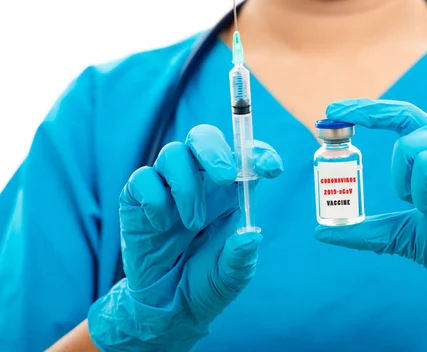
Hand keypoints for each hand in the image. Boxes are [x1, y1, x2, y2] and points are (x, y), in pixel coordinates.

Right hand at [88, 125, 282, 350]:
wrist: (167, 305)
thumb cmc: (206, 281)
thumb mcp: (232, 275)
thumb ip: (241, 257)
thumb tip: (250, 237)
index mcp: (230, 190)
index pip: (245, 156)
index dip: (259, 154)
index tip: (272, 170)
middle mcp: (200, 180)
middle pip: (203, 137)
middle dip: (215, 150)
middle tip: (225, 178)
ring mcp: (168, 186)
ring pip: (173, 153)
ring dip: (187, 187)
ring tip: (192, 224)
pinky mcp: (138, 198)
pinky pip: (143, 178)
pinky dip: (155, 200)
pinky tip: (162, 226)